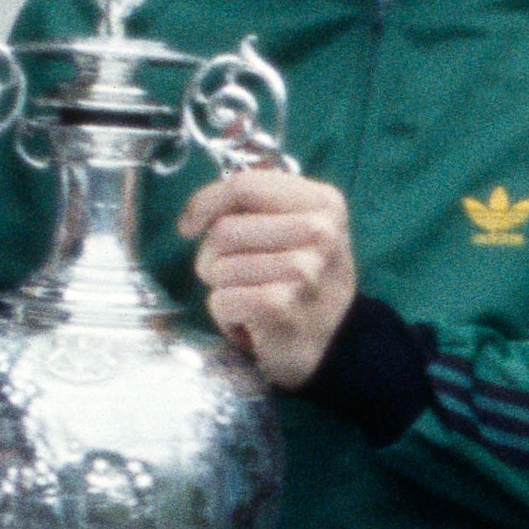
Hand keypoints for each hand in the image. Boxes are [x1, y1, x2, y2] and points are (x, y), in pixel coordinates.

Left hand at [179, 166, 357, 387]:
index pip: (244, 186)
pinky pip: (220, 300)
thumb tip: (200, 212)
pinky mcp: (281, 305)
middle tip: (237, 276)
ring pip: (216, 267)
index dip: (205, 203)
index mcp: (323, 202)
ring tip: (251, 298)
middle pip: (223, 230)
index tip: (190, 226)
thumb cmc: (308, 280)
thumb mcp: (301, 227)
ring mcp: (303, 269)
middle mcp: (319, 231)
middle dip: (213, 256)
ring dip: (222, 288)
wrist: (339, 343)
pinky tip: (250, 321)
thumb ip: (261, 205)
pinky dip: (225, 315)